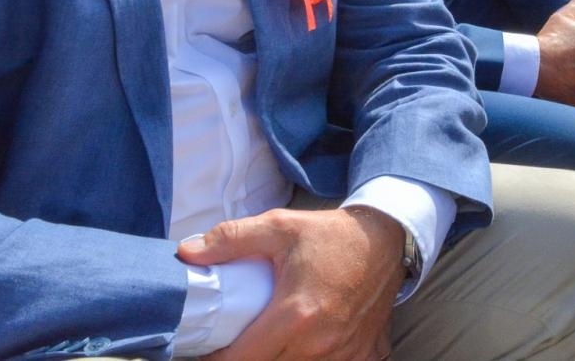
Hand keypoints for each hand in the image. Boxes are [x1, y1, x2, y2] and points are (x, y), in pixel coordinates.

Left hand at [180, 206, 403, 360]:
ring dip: (280, 358)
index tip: (205, 349)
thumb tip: (186, 253)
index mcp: (295, 316)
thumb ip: (231, 239)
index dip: (215, 359)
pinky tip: (311, 345)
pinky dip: (317, 360)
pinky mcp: (364, 355)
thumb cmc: (331, 235)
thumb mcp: (280, 227)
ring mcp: (345, 354)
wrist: (387, 238)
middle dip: (247, 359)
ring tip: (270, 341)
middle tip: (238, 341)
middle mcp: (320, 344)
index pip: (239, 360)